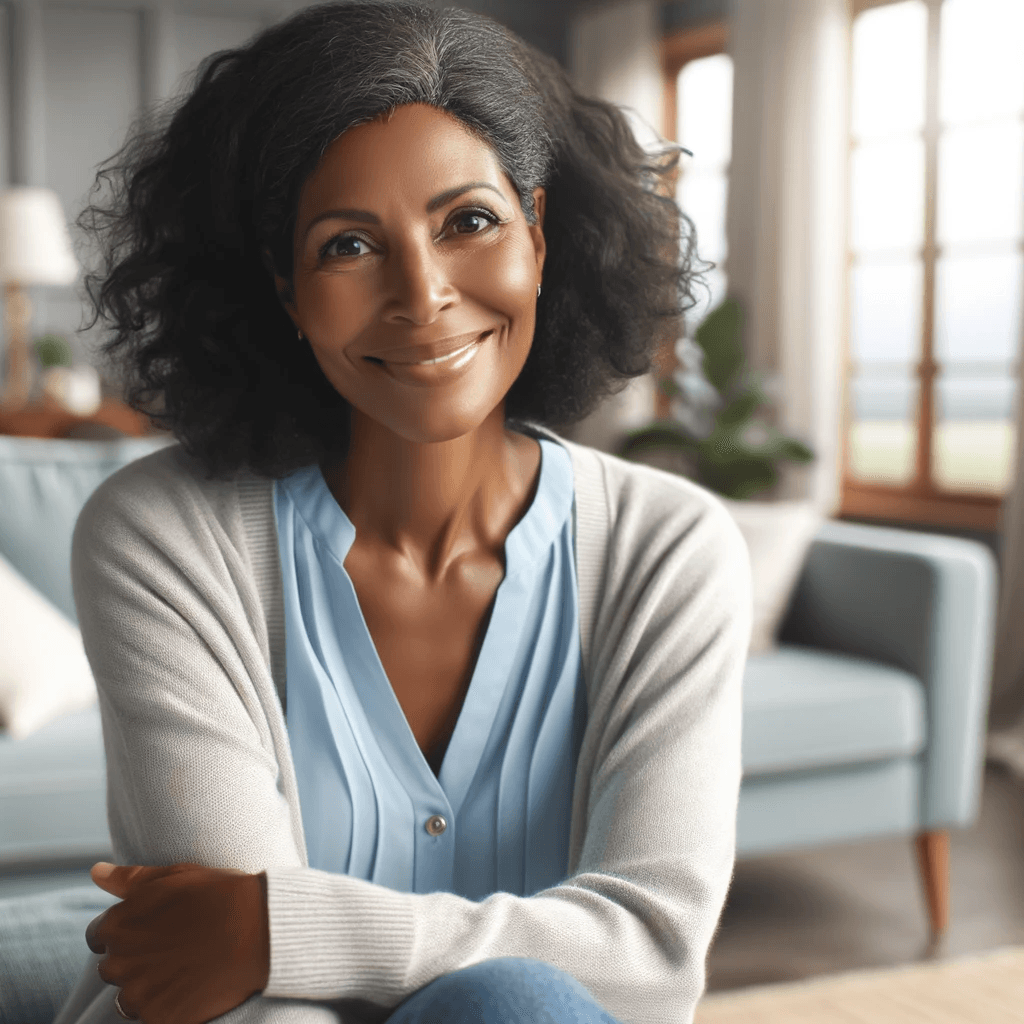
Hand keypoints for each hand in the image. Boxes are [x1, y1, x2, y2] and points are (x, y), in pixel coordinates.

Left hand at [87, 861, 269, 1023]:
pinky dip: (168, 1005)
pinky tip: (193, 985)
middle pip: (113, 967)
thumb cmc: (219, 896)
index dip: (127, 931)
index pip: (99, 936)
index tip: (154, 928)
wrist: (259, 931)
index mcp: (118, 925)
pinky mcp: (159, 1018)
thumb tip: (96, 872)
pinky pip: (152, 1016)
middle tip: (176, 946)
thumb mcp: (176, 876)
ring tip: (185, 967)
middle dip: (136, 959)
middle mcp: (120, 962)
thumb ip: (131, 879)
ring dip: (148, 986)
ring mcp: (138, 995)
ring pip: (129, 996)